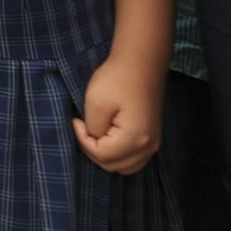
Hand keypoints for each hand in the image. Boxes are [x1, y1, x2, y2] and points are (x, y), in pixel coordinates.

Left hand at [73, 53, 161, 174]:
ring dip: (106, 155)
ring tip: (95, 133)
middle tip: (83, 128)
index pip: (102, 156)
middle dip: (93, 150)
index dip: (83, 140)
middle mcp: (148, 147)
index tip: (76, 120)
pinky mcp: (153, 138)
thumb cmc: (116, 80)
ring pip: (125, 166)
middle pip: (113, 165)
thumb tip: (93, 138)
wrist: (141, 63)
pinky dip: (119, 154)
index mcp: (135, 139)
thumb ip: (93, 129)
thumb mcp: (96, 103)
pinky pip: (134, 158)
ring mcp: (154, 144)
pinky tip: (108, 137)